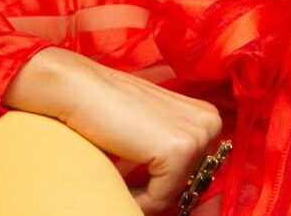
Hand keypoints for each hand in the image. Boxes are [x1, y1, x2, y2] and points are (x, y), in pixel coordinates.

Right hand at [25, 47, 223, 214]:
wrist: (80, 89)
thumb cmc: (109, 109)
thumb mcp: (152, 129)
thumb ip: (169, 151)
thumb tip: (177, 192)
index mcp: (206, 116)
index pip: (195, 172)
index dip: (165, 184)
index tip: (139, 183)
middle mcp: (210, 123)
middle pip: (187, 183)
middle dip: (157, 189)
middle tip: (126, 183)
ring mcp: (198, 135)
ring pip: (175, 193)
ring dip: (146, 195)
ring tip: (120, 178)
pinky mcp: (179, 151)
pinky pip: (161, 199)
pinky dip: (138, 201)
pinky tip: (119, 182)